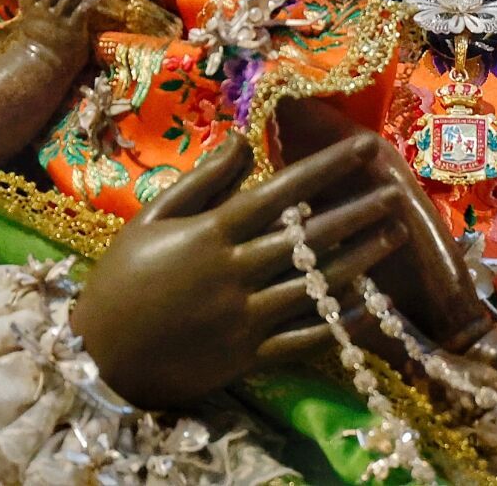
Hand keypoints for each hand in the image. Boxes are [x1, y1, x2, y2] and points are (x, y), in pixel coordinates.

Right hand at [17, 0, 95, 64]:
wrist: (44, 63)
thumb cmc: (41, 39)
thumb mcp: (34, 19)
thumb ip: (40, 3)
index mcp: (32, 7)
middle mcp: (44, 11)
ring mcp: (58, 20)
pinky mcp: (72, 29)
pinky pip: (82, 9)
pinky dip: (89, 2)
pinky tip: (94, 1)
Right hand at [73, 132, 408, 408]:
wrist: (98, 357)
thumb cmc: (121, 280)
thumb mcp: (151, 218)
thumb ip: (202, 180)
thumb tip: (243, 139)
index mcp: (212, 233)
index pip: (283, 191)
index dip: (329, 168)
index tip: (366, 147)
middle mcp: (236, 272)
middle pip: (310, 237)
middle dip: (358, 211)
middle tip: (398, 192)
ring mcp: (245, 317)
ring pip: (316, 285)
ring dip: (360, 258)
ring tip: (394, 235)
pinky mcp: (249, 356)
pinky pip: (305, 338)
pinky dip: (340, 323)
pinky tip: (369, 305)